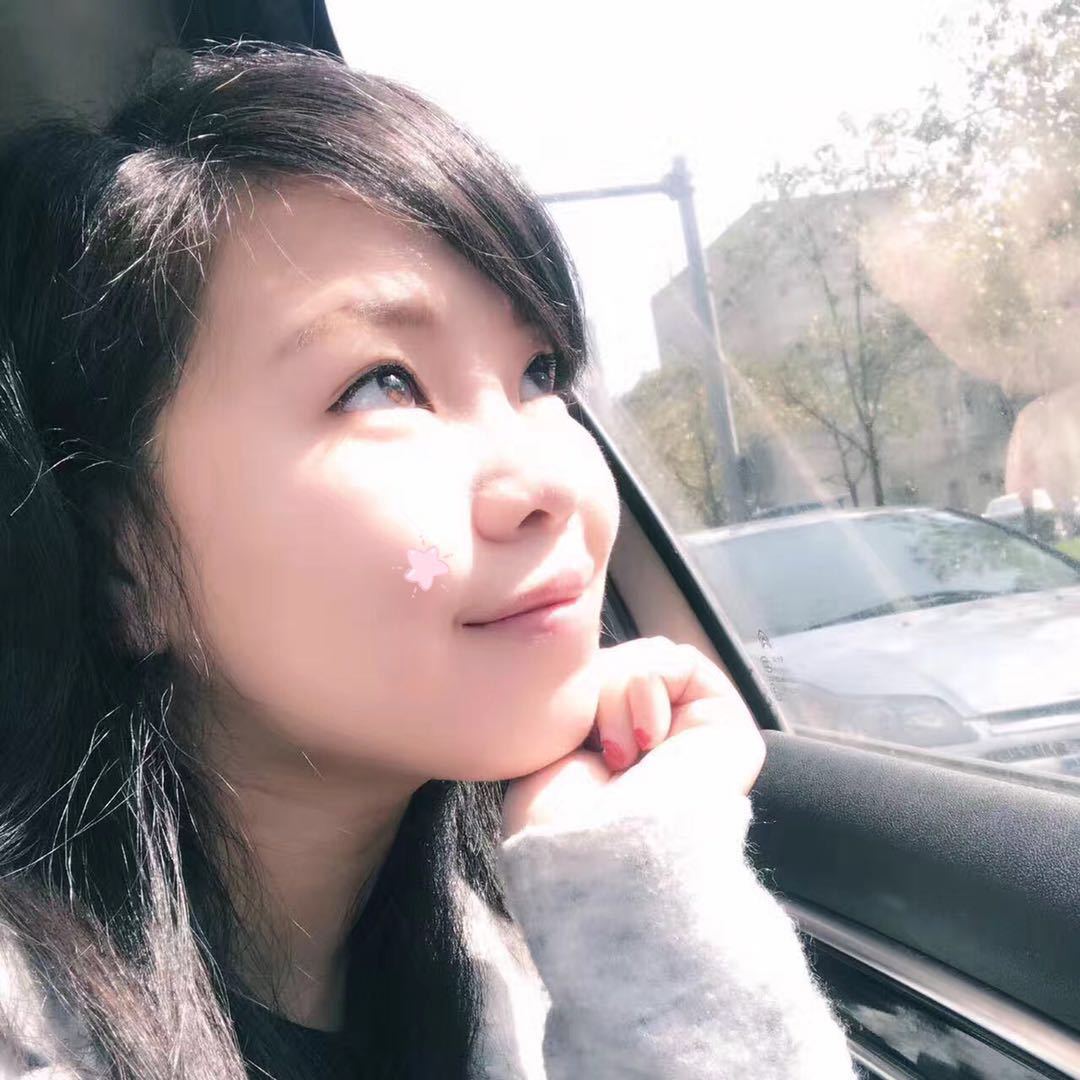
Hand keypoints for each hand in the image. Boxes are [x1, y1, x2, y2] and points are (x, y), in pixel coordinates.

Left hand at [501, 636, 764, 839]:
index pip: (595, 677)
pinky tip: (646, 740)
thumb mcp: (548, 742)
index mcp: (613, 747)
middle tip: (594, 748)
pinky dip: (646, 689)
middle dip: (596, 692)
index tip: (564, 737)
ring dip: (616, 697)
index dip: (575, 687)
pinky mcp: (725, 722)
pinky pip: (678, 661)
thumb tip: (583, 661)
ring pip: (645, 658)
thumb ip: (576, 697)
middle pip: (619, 661)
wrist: (600, 852)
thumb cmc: (561, 817)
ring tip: (618, 754)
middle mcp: (655, 738)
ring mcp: (692, 730)